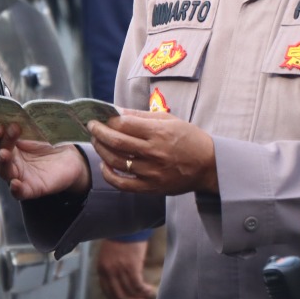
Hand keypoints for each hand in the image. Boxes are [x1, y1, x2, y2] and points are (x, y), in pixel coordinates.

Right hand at [0, 123, 90, 199]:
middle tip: (13, 128)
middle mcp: (8, 160)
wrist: (72, 157)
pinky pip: (19, 192)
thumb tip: (9, 97)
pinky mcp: (31, 188)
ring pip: (2, 171)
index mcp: (5, 143)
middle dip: (1, 141)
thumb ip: (24, 116)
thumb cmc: (50, 140)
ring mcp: (18, 175)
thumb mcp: (38, 125)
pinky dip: (15, 189)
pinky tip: (15, 183)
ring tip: (6, 153)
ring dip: (2, 162)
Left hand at [90, 111, 217, 195]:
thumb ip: (141, 116)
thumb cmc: (189, 139)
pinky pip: (122, 184)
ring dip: (101, 150)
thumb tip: (116, 110)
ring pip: (116, 161)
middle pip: (116, 141)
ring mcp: (151, 172)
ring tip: (96, 142)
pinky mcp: (150, 188)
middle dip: (98, 132)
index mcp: (159, 132)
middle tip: (91, 127)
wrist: (208, 166)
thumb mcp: (169, 120)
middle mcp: (154, 152)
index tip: (100, 116)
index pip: (124, 124)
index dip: (108, 119)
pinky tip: (105, 164)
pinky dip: (109, 174)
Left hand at [94, 238, 156, 298]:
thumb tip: (120, 283)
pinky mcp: (132, 266)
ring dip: (138, 297)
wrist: (127, 226)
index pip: (107, 291)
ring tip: (145, 298)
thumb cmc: (120, 239)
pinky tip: (150, 290)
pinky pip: (138, 284)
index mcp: (101, 269)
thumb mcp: (109, 255)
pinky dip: (144, 290)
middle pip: (117, 294)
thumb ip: (111, 269)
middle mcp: (109, 271)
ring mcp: (120, 270)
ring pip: (129, 291)